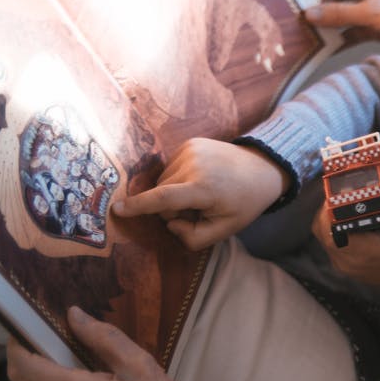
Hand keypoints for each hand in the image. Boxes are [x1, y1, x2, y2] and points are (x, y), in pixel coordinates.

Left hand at [6, 307, 190, 380]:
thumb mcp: (141, 367)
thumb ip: (104, 338)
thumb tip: (73, 316)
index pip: (23, 366)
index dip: (18, 344)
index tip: (28, 330)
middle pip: (31, 379)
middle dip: (46, 360)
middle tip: (75, 349)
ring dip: (59, 380)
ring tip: (96, 378)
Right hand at [113, 138, 286, 250]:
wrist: (262, 168)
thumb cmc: (244, 203)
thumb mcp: (226, 229)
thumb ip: (194, 237)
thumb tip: (169, 224)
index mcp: (204, 188)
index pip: (164, 199)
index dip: (139, 206)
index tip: (116, 210)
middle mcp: (193, 165)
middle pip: (163, 196)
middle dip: (175, 208)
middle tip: (203, 208)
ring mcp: (190, 150)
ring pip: (164, 182)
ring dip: (176, 193)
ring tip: (204, 192)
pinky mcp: (189, 143)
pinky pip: (170, 168)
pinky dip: (180, 178)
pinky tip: (202, 178)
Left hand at [313, 168, 379, 303]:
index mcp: (368, 251)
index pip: (337, 226)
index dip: (334, 205)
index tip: (343, 189)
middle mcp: (350, 260)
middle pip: (322, 227)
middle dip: (328, 206)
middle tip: (341, 190)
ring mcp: (342, 264)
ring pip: (320, 233)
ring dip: (326, 215)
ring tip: (340, 201)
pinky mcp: (339, 265)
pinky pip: (326, 241)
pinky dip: (330, 226)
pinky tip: (342, 216)